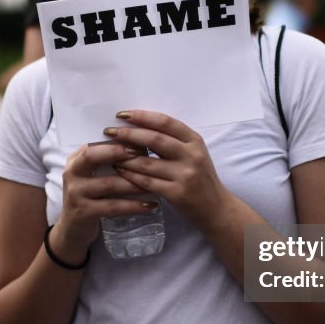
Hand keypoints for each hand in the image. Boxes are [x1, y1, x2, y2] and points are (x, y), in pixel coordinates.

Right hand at [56, 140, 154, 255]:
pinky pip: (113, 207)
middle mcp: (72, 172)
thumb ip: (110, 159)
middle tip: (143, 153)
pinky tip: (151, 205)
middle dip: (118, 152)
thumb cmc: (93, 194)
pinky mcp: (83, 212)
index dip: (116, 137)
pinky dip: (134, 205)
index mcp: (77, 158)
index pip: (95, 140)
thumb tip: (142, 143)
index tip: (138, 135)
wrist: (74, 228)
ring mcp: (76, 193)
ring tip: (156, 182)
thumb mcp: (96, 174)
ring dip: (135, 182)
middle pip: (92, 156)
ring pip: (109, 184)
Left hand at [102, 110, 229, 232]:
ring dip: (124, 157)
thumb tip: (139, 128)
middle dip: (128, 133)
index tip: (122, 114)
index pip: (166, 122)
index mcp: (195, 141)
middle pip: (155, 139)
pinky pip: (146, 182)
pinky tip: (119, 170)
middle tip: (109, 131)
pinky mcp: (176, 194)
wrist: (216, 208)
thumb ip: (172, 142)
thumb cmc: (200, 178)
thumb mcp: (194, 154)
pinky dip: (130, 175)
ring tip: (109, 152)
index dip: (143, 116)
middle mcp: (191, 156)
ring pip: (147, 162)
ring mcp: (185, 175)